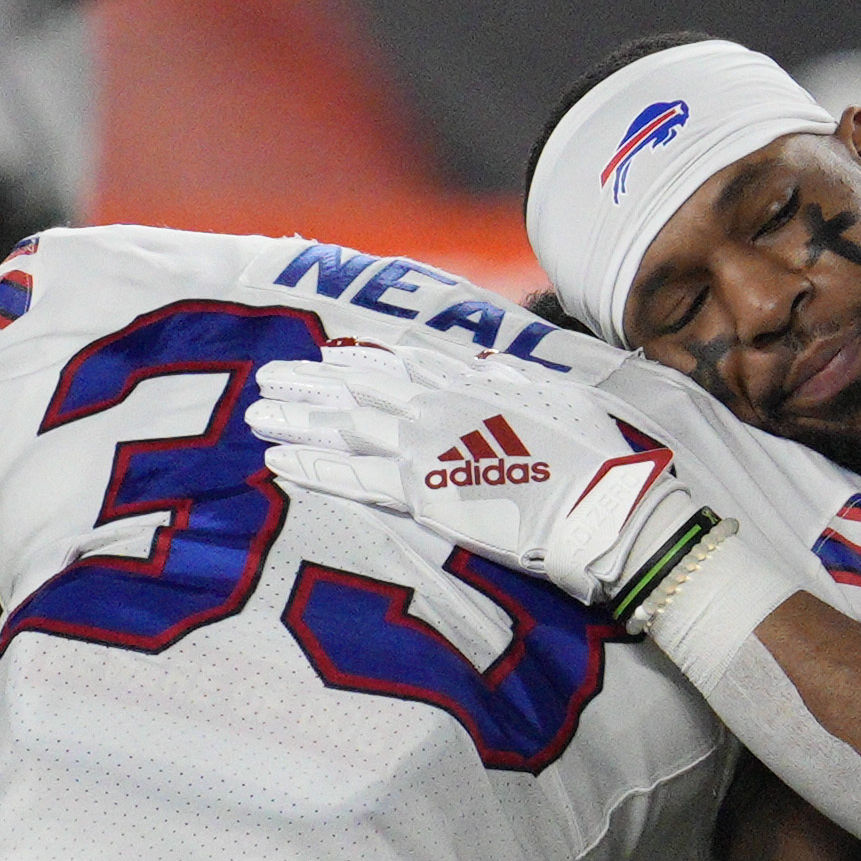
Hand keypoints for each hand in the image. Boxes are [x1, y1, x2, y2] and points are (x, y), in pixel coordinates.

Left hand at [249, 338, 730, 626]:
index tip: (325, 355)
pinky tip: (276, 458)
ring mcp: (425, 447)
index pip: (401, 364)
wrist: (603, 505)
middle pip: (359, 386)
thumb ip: (514, 380)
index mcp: (473, 383)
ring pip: (343, 424)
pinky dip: (311, 464)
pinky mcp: (420, 493)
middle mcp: (439, 406)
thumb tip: (489, 365)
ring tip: (256, 413)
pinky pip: (351, 477)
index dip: (358, 359)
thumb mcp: (560, 398)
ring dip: (296, 416)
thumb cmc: (595, 458)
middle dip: (310, 380)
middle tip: (269, 376)